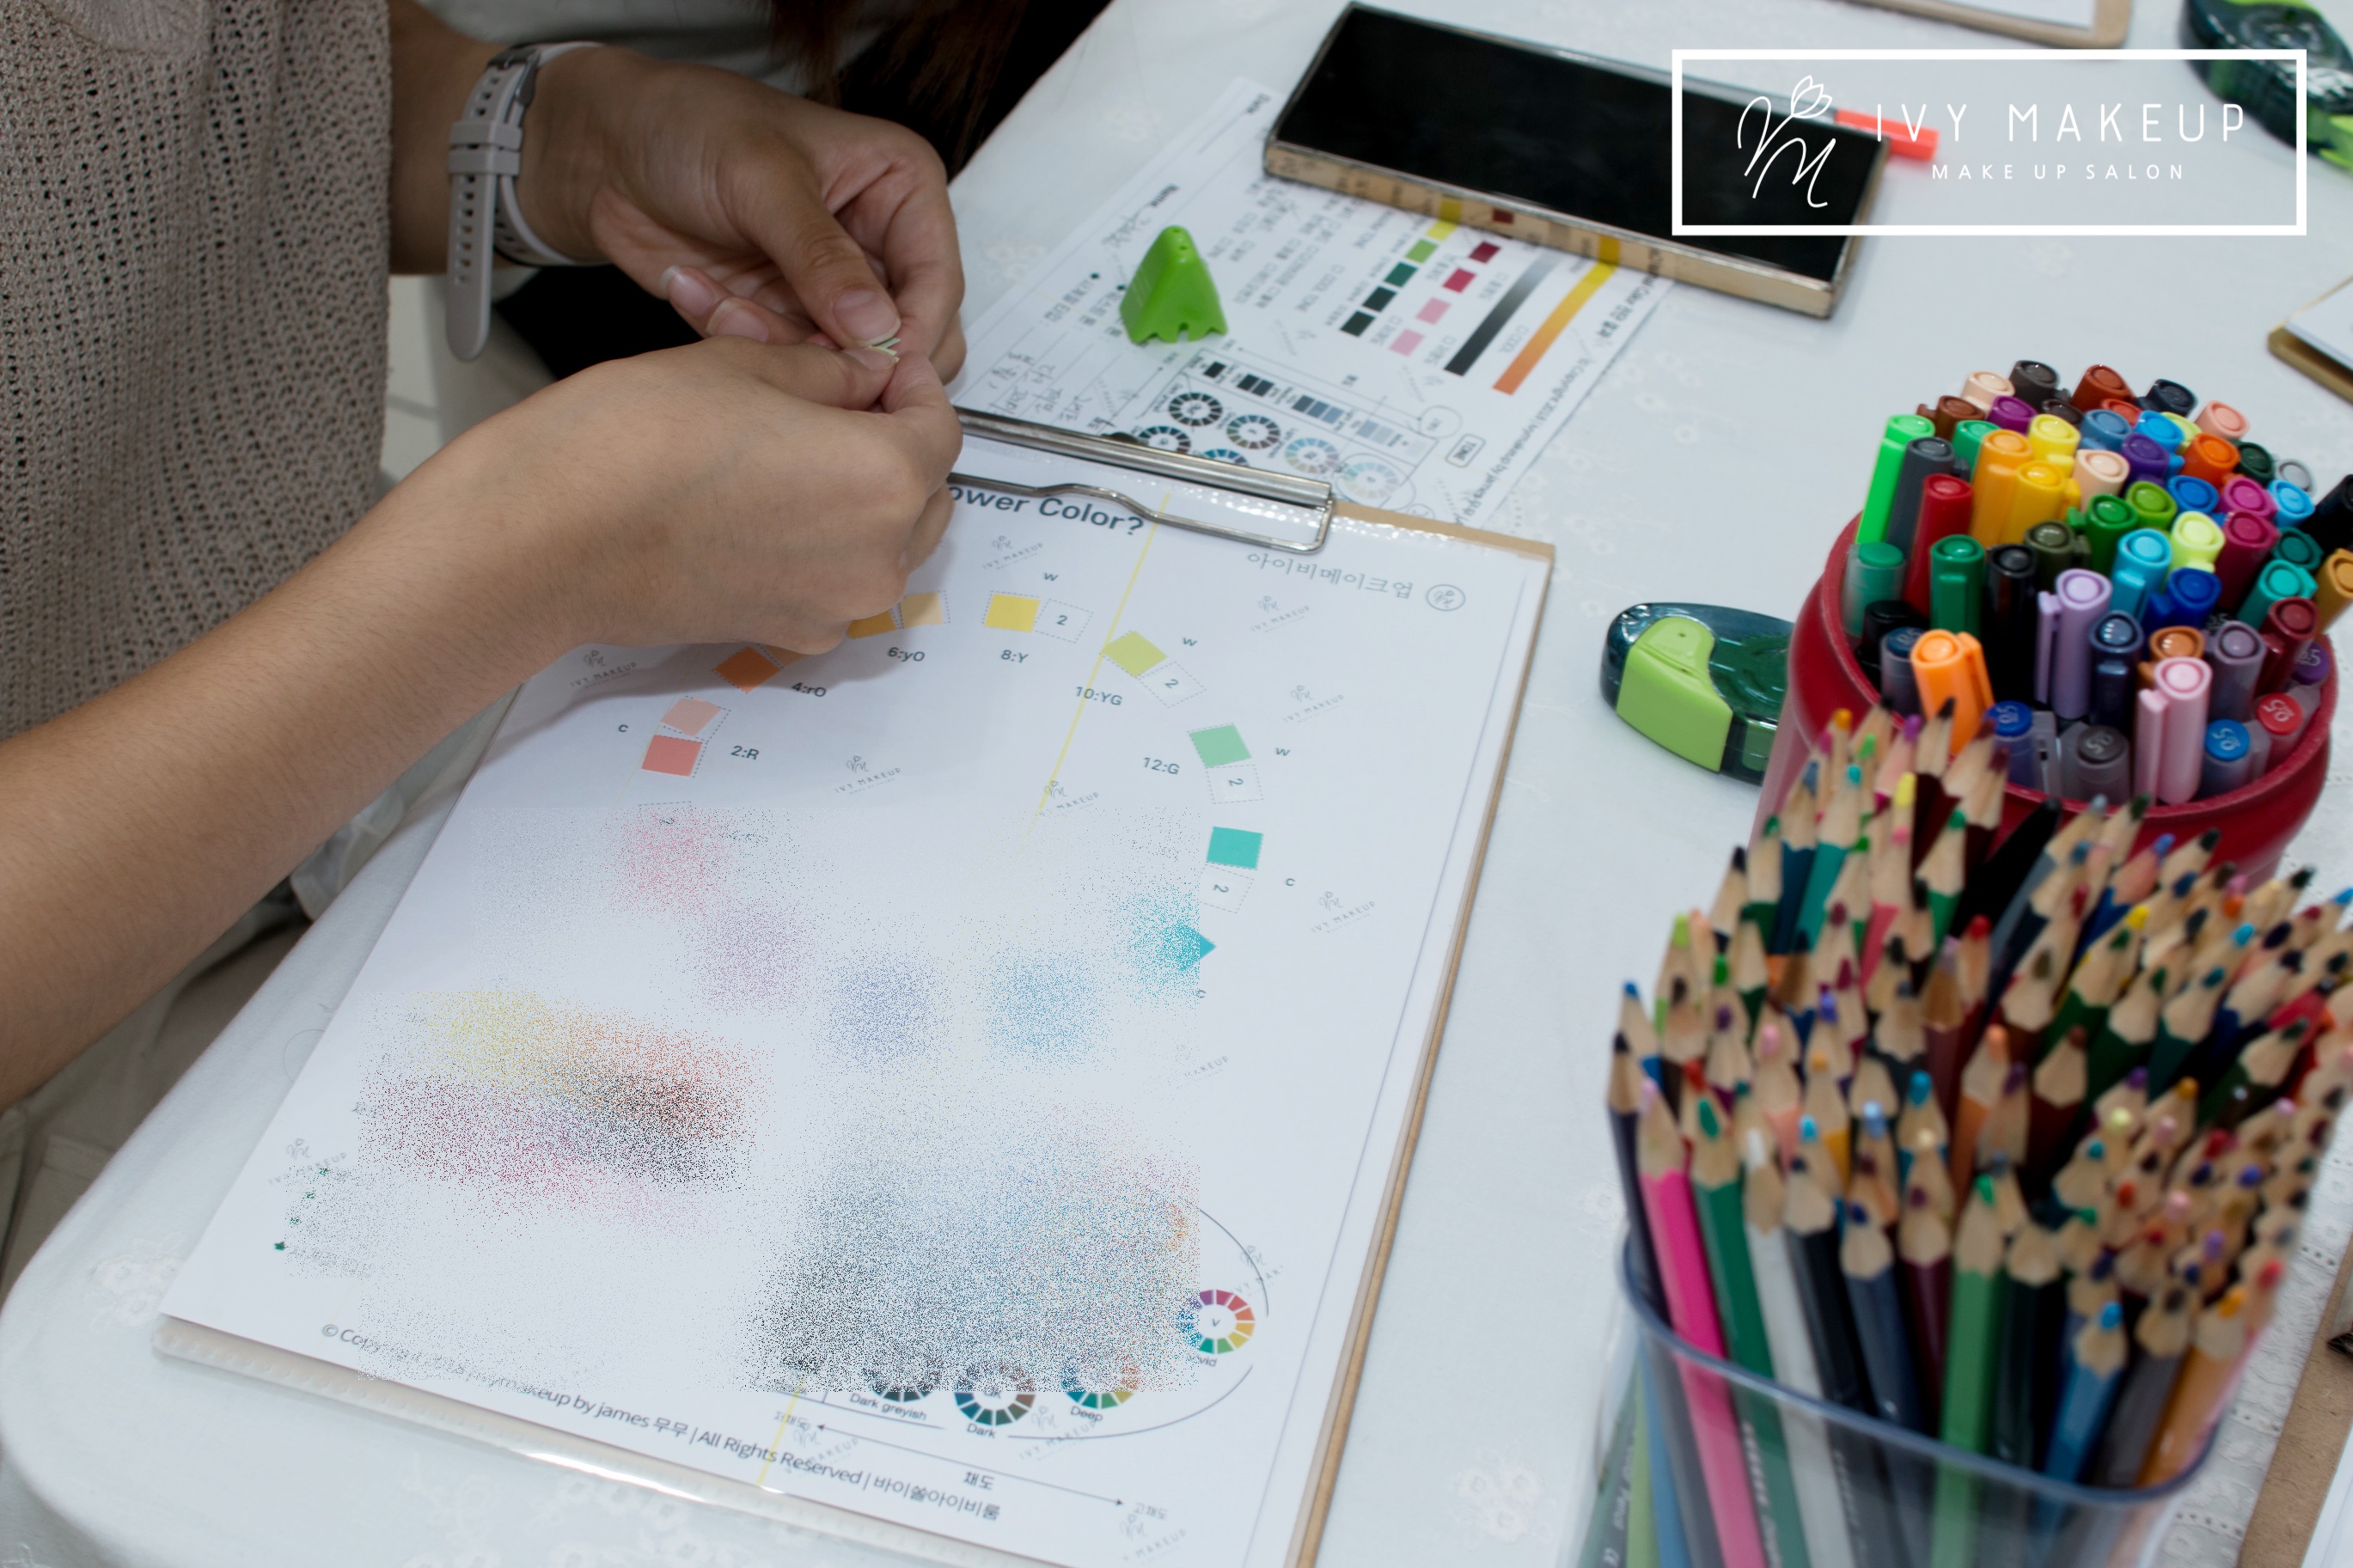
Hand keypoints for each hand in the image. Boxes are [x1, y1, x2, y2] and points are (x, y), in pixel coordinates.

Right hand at [415, 339, 963, 654]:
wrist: (543, 538)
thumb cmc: (627, 446)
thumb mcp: (743, 363)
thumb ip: (827, 371)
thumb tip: (862, 375)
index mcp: (884, 479)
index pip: (941, 426)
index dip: (910, 386)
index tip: (877, 368)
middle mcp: (876, 557)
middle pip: (925, 491)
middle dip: (895, 444)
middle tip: (834, 404)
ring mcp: (834, 606)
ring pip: (889, 542)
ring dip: (865, 498)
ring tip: (793, 453)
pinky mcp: (790, 633)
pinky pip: (838, 582)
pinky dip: (824, 545)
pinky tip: (764, 506)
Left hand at [521, 48, 966, 377]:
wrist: (606, 150)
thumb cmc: (689, 126)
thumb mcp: (763, 180)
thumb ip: (822, 258)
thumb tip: (876, 327)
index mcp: (900, 188)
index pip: (937, 282)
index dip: (912, 333)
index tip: (874, 367)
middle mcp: (876, 242)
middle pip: (908, 336)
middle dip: (849, 354)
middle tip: (799, 352)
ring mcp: (831, 286)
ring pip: (845, 361)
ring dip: (781, 346)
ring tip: (725, 304)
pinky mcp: (785, 316)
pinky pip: (788, 362)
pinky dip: (742, 341)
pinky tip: (700, 293)